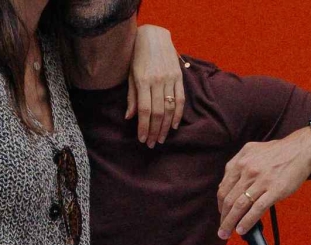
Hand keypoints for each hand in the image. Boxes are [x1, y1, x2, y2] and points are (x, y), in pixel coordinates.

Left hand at [126, 25, 183, 147]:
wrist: (154, 35)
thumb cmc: (137, 55)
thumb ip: (132, 96)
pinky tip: (174, 125)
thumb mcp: (130, 74)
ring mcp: (170, 79)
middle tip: (151, 144)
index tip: (142, 139)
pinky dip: (178, 114)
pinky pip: (180, 99)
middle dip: (154, 131)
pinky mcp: (178, 77)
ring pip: (169, 108)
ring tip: (161, 139)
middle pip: (158, 112)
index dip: (143, 127)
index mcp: (142, 80)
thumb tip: (129, 117)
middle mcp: (157, 81)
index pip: (144, 110)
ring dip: (165, 127)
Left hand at [217, 128, 310, 238]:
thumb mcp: (252, 151)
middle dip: (223, 218)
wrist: (301, 149)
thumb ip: (238, 165)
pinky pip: (256, 209)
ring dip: (230, 223)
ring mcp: (261, 181)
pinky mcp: (275, 190)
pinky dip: (247, 222)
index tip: (222, 213)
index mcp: (241, 162)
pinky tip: (242, 229)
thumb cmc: (279, 152)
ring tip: (227, 233)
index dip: (220, 204)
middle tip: (222, 230)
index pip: (223, 188)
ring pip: (239, 206)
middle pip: (229, 199)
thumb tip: (228, 184)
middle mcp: (248, 171)